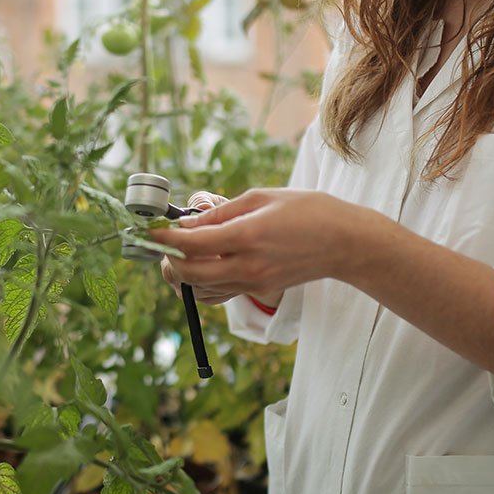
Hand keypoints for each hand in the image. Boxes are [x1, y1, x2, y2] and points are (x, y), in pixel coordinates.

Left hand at [151, 188, 362, 302]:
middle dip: (167, 261)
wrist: (344, 242)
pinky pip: (218, 295)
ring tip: (183, 254)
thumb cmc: (307, 211)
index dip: (163, 239)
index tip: (149, 231)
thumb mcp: (261, 198)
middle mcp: (246, 266)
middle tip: (163, 245)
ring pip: (200, 290)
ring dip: (183, 275)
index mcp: (246, 236)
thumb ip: (221, 213)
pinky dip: (203, 285)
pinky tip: (205, 266)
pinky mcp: (258, 291)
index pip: (190, 244)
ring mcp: (253, 283)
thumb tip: (187, 223)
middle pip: (187, 276)